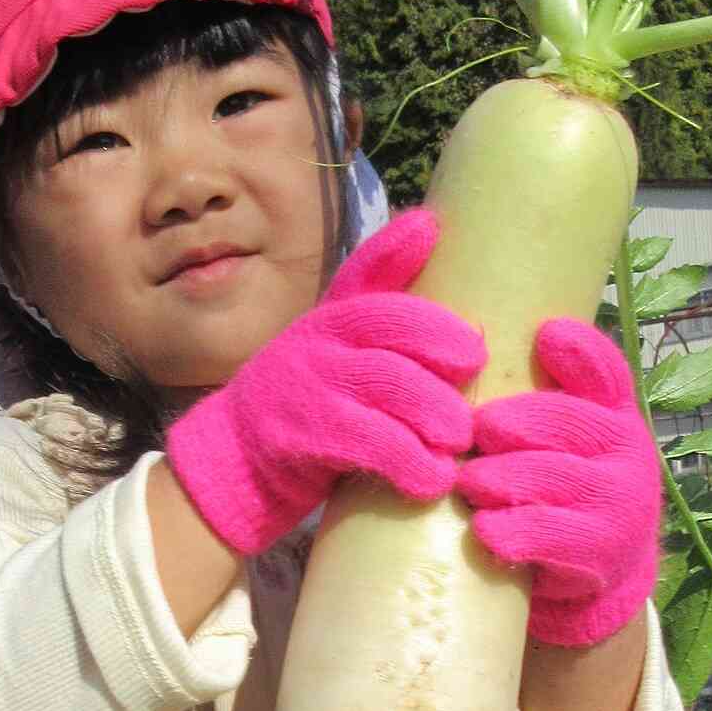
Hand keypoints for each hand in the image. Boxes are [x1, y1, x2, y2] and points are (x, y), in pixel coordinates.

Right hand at [165, 210, 482, 556]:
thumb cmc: (309, 408)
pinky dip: (411, 463)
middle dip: (446, 352)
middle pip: (394, 330)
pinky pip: (371, 442)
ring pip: (390, 384)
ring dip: (438, 414)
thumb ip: (383, 328)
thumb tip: (451, 279)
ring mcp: (308, 385)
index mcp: (330, 318)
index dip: (396, 248)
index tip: (432, 231)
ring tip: (459, 441)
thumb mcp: (336, 356)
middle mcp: (316, 340)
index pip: (365, 273)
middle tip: (477, 383)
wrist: (235, 464)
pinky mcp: (303, 435)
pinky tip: (433, 479)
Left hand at [455, 319, 660, 647]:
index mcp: (617, 411)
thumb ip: (542, 396)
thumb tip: (483, 340)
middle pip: (563, 422)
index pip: (606, 371)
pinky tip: (485, 530)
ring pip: (549, 476)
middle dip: (509, 425)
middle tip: (474, 435)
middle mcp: (629, 451)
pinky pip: (548, 534)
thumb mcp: (563, 436)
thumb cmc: (564, 486)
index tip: (545, 335)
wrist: (601, 574)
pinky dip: (509, 531)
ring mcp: (622, 503)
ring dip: (498, 479)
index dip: (579, 350)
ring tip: (469, 485)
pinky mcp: (603, 553)